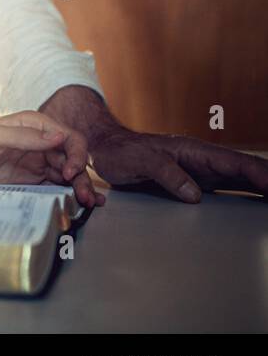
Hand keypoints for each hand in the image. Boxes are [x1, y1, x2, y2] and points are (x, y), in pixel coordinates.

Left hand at [0, 111, 104, 207]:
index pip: (67, 136)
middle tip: (88, 196)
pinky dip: (70, 192)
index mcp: (32, 124)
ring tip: (91, 202)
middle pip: (71, 157)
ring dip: (81, 186)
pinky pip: (55, 185)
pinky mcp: (29, 179)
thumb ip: (24, 136)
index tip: (69, 171)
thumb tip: (58, 137)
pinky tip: (83, 201)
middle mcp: (37, 141)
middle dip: (82, 175)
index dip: (76, 153)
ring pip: (67, 173)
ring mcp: (35, 161)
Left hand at [41, 85, 267, 202]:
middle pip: (246, 171)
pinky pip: (226, 190)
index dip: (259, 175)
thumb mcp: (140, 161)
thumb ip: (167, 174)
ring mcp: (201, 172)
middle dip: (267, 182)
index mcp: (194, 152)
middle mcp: (203, 161)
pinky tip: (256, 206)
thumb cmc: (121, 152)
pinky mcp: (194, 183)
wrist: (104, 149)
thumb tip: (195, 195)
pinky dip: (246, 195)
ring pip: (240, 180)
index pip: (236, 163)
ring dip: (260, 189)